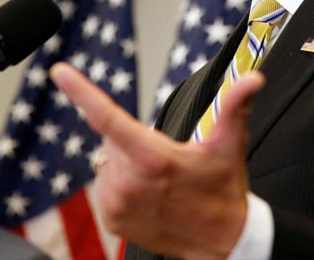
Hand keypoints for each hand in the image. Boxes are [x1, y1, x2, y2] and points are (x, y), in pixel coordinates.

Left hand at [50, 63, 264, 259]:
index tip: (60, 72)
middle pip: (110, 136)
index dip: (82, 92)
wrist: (220, 242)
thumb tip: (254, 79)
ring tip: (158, 177)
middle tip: (164, 154)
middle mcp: (129, 181)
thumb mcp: (230, 144)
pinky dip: (120, 179)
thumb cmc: (223, 189)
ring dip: (125, 159)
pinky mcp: (111, 217)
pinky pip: (105, 181)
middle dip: (131, 136)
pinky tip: (146, 190)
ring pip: (107, 159)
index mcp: (154, 158)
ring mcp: (117, 202)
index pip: (108, 118)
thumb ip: (237, 105)